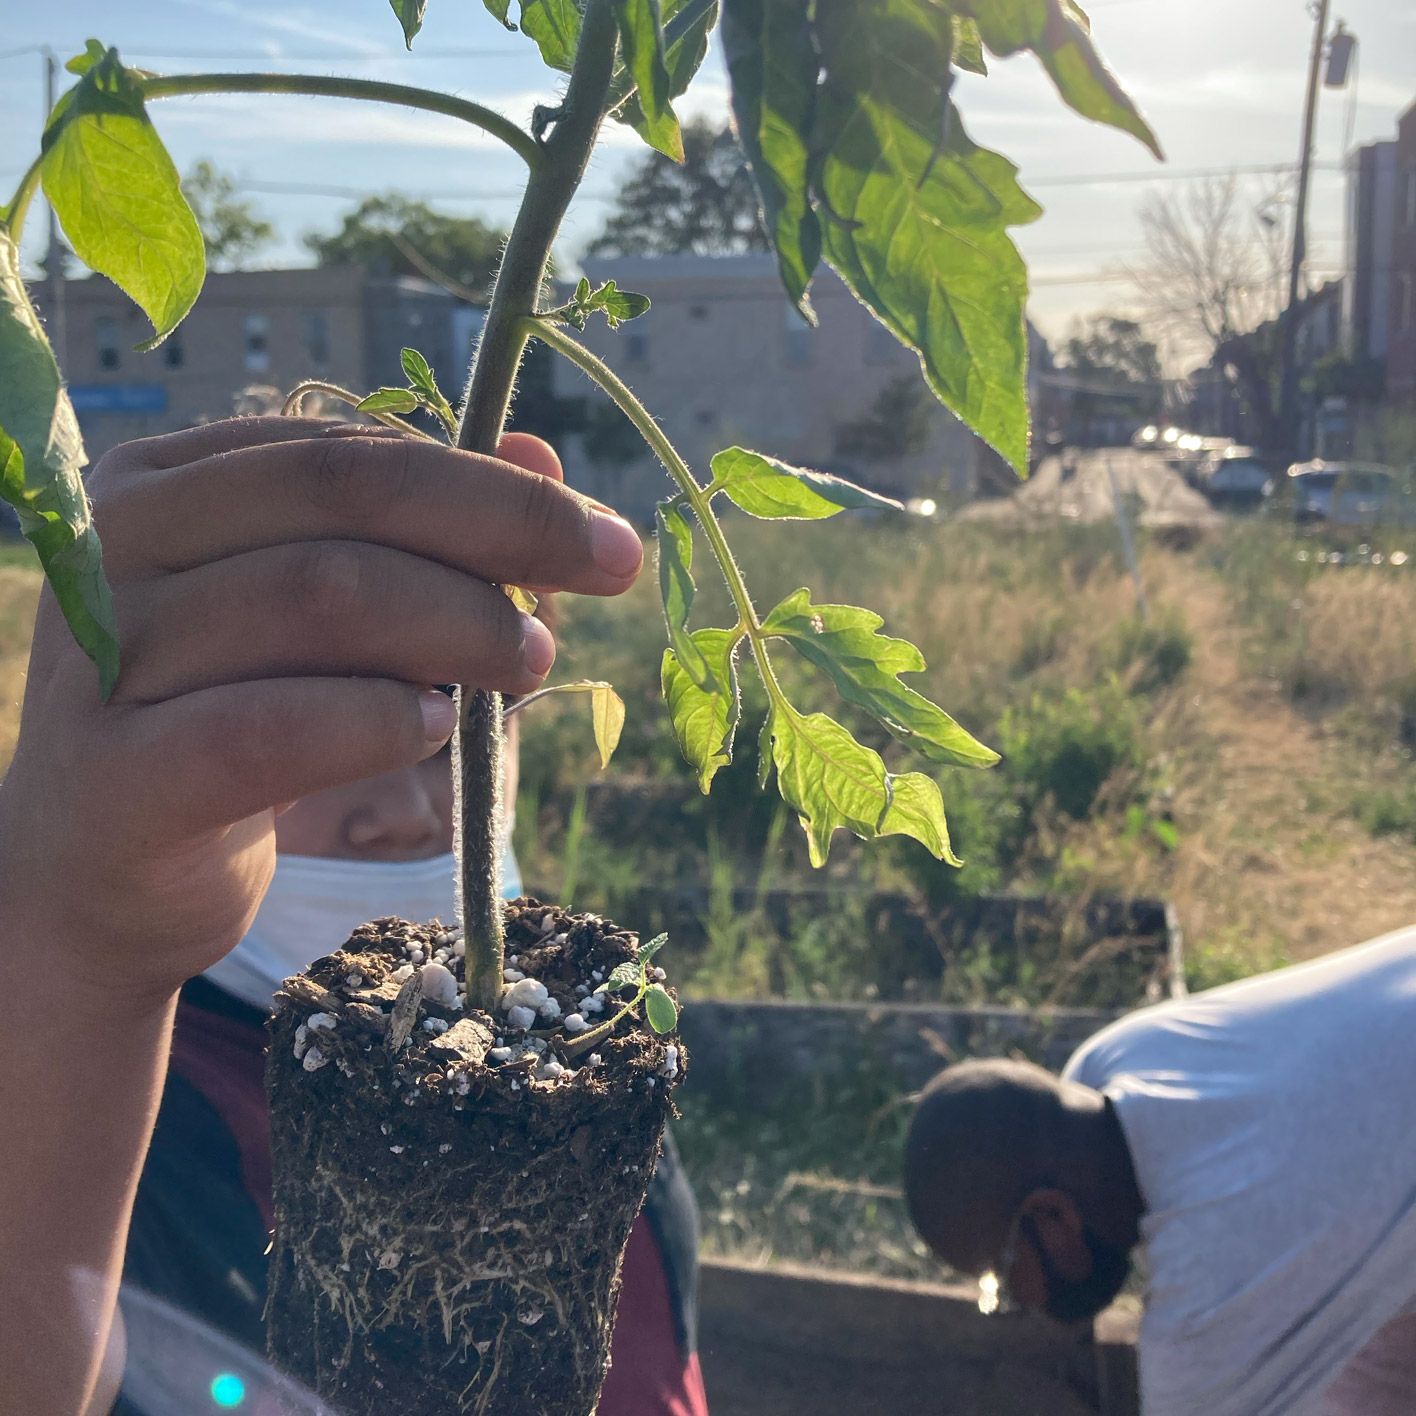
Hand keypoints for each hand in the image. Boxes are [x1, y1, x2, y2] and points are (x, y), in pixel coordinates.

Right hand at [0, 419, 642, 1003]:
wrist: (106, 877)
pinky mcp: (113, 773)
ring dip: (454, 628)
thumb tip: (542, 450)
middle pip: (341, 496)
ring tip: (522, 663)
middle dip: (500, 532)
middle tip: (603, 580)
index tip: (605, 536)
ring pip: (313, 594)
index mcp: (171, 481)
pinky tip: (428, 728)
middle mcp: (116, 540)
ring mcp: (103, 653)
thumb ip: (426, 536)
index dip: (495, 484)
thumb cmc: (238, 725)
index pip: (354, 451)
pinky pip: (265, 729)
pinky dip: (372, 721)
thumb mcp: (338, 624)